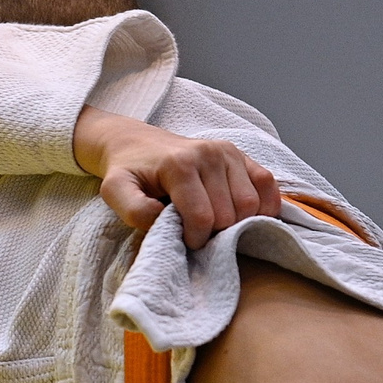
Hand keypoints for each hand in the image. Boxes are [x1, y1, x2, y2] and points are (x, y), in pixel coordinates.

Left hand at [73, 109, 282, 248]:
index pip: (203, 217)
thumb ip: (133, 209)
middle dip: (214, 233)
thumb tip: (163, 221)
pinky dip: (263, 207)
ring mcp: (229, 153)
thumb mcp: (114, 191)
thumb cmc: (128, 172)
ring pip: (251, 205)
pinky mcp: (243, 155)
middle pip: (229, 215)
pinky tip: (244, 217)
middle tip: (196, 231)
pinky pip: (268, 185)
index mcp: (180, 164)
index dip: (195, 239)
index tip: (182, 239)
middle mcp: (210, 154)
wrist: (136, 143)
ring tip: (214, 223)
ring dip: (236, 223)